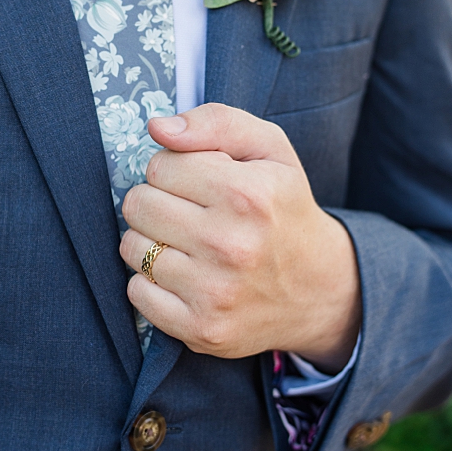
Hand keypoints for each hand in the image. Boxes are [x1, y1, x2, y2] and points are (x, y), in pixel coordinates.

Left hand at [119, 103, 360, 370]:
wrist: (319, 288)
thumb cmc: (284, 208)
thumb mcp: (271, 150)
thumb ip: (217, 122)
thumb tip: (158, 128)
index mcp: (249, 194)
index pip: (160, 165)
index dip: (177, 168)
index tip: (200, 181)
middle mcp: (231, 245)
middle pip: (138, 204)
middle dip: (158, 201)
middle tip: (190, 211)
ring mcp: (215, 292)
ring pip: (132, 248)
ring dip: (152, 241)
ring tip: (188, 243)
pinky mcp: (201, 328)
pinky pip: (137, 292)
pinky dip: (152, 282)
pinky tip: (185, 275)